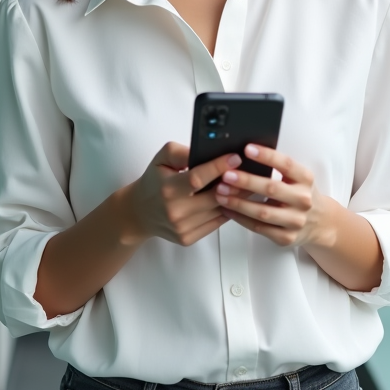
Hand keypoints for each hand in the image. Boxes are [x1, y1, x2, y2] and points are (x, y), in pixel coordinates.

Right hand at [122, 142, 240, 246]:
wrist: (139, 213)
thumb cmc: (154, 181)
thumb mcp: (161, 158)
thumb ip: (182, 152)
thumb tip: (206, 152)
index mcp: (168, 188)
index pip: (198, 178)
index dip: (219, 167)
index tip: (236, 158)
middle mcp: (176, 211)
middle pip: (214, 197)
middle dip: (235, 183)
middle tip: (250, 171)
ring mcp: (182, 227)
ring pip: (219, 211)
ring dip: (236, 198)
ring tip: (248, 184)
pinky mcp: (188, 238)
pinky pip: (216, 223)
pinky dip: (227, 211)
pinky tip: (234, 200)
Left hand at [214, 144, 336, 247]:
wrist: (320, 223)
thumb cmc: (301, 194)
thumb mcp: (298, 178)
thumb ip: (278, 168)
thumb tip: (246, 153)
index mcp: (305, 179)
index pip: (286, 164)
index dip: (266, 156)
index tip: (247, 149)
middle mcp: (303, 199)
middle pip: (271, 189)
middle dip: (246, 181)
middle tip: (226, 175)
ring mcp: (295, 221)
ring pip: (262, 212)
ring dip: (238, 202)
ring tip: (221, 193)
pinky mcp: (286, 237)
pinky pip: (259, 228)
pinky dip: (240, 218)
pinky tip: (227, 209)